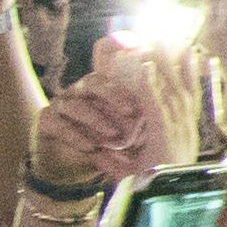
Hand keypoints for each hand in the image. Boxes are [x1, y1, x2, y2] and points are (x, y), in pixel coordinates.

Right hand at [36, 49, 171, 185]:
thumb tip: (180, 93)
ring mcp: (61, 103)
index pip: (111, 65)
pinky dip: (75, 136)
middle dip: (114, 95)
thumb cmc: (104, 141)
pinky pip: (57, 124)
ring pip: (74, 103)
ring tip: (113, 136)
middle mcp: (82, 89)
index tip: (148, 71)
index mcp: (105, 85)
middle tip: (133, 112)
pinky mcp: (46, 121)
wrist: (68, 165)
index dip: (123, 62)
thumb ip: (149, 107)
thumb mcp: (132, 127)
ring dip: (95, 119)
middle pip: (94, 81)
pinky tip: (90, 148)